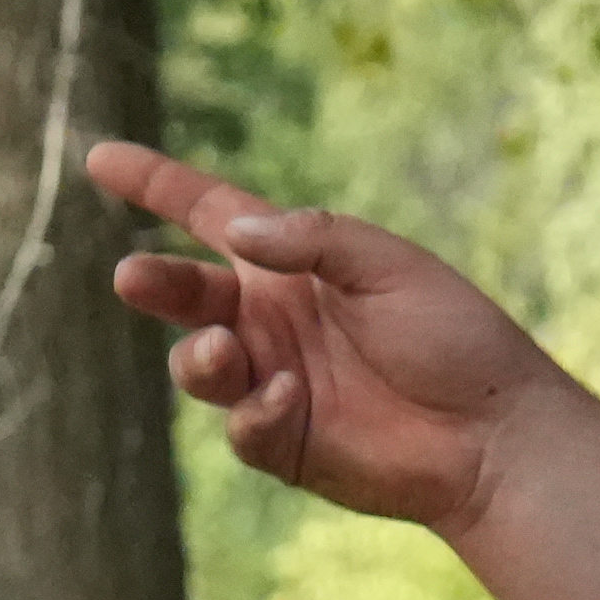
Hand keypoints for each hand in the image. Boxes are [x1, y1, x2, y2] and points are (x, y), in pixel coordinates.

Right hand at [92, 141, 571, 529]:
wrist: (499, 433)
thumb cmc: (456, 339)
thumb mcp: (391, 267)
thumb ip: (315, 240)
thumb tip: (237, 229)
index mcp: (295, 266)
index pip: (210, 215)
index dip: (156, 186)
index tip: (100, 158)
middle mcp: (273, 320)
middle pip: (187, 293)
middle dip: (156, 283)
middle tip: (134, 278)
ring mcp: (275, 381)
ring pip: (197, 365)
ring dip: (200, 357)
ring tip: (225, 350)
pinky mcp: (286, 441)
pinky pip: (242, 424)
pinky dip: (255, 409)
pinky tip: (291, 397)